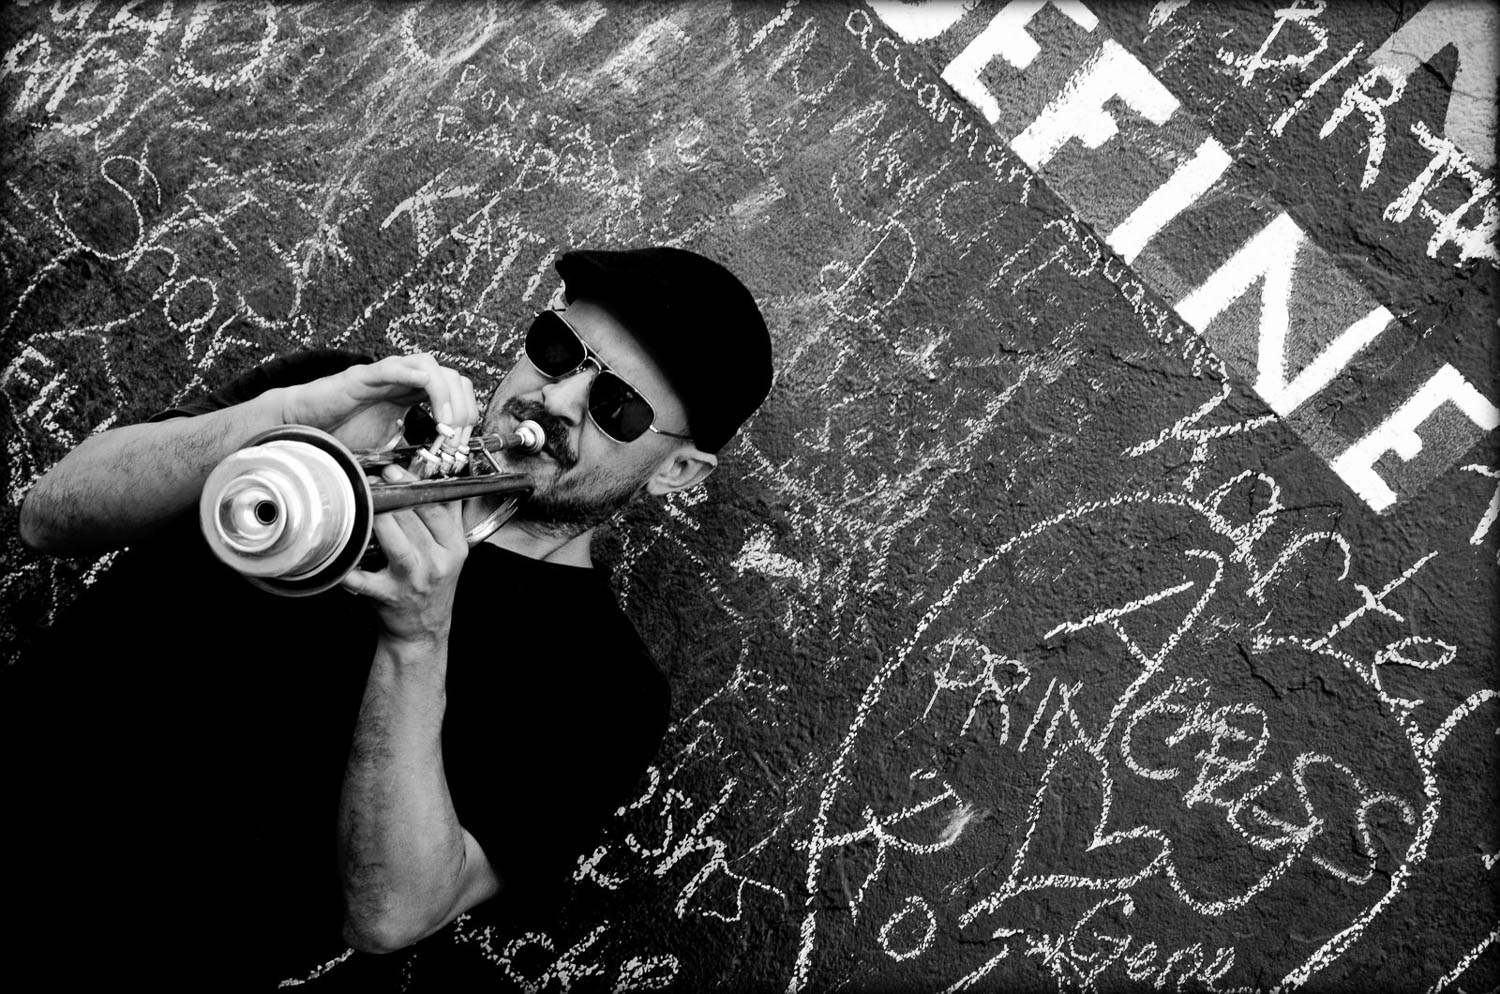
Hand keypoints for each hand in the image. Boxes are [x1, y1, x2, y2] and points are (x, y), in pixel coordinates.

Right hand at [279, 353, 479, 451]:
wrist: (303, 425)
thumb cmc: (341, 434)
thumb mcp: (386, 452)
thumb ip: (409, 460)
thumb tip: (428, 480)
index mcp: (413, 395)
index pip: (457, 394)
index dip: (467, 418)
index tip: (461, 447)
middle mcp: (404, 381)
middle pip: (453, 379)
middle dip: (463, 410)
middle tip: (455, 441)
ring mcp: (386, 375)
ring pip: (433, 367)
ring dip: (447, 396)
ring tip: (445, 426)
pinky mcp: (364, 376)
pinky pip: (397, 367)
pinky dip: (416, 377)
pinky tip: (424, 388)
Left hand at [340, 464, 468, 647]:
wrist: (423, 629)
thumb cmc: (433, 585)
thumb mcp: (452, 552)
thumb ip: (449, 518)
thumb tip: (442, 479)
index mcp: (454, 547)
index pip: (436, 508)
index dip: (413, 486)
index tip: (394, 472)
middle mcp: (436, 563)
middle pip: (412, 520)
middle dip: (389, 496)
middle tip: (371, 483)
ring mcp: (412, 580)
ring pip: (394, 542)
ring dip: (375, 520)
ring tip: (361, 504)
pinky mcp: (388, 596)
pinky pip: (364, 579)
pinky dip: (350, 568)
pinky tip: (341, 550)